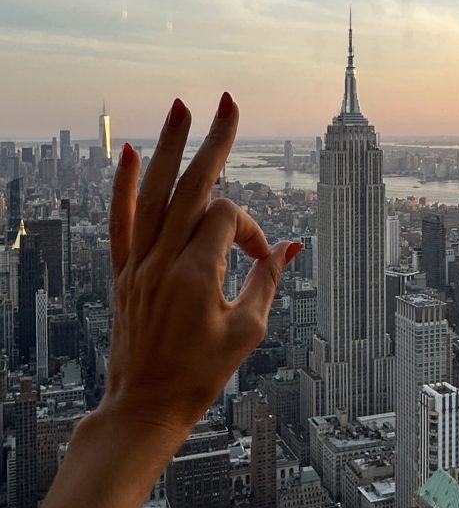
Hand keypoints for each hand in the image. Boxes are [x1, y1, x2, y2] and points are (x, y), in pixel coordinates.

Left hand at [100, 93, 300, 448]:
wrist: (144, 407)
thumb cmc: (199, 375)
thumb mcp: (247, 332)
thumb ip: (267, 281)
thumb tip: (289, 244)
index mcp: (195, 275)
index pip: (227, 220)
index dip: (251, 228)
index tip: (259, 258)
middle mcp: (161, 261)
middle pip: (191, 186)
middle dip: (214, 141)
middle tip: (229, 100)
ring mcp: (137, 264)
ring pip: (153, 193)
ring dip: (168, 146)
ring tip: (181, 106)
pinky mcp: (123, 272)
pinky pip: (120, 221)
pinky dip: (123, 185)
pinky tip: (128, 152)